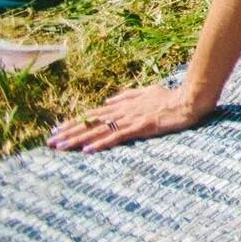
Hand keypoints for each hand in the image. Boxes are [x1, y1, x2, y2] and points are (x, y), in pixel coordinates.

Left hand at [49, 82, 210, 151]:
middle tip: (51, 141)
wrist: (189, 100)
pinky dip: (100, 143)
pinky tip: (87, 150)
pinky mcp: (140, 127)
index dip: (75, 121)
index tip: (58, 129)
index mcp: (123, 104)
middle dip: (69, 132)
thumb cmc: (171, 97)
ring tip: (61, 147)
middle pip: (91, 122)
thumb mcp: (147, 92)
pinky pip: (116, 136)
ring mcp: (130, 119)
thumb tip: (108, 100)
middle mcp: (122, 111)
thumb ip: (127, 95)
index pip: (93, 113)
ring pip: (98, 129)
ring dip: (78, 139)